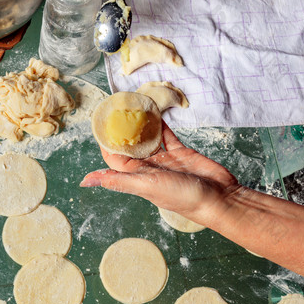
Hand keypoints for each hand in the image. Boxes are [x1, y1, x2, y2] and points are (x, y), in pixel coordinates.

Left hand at [80, 122, 241, 226]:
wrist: (218, 198)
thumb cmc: (182, 196)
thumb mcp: (146, 186)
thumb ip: (118, 181)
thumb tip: (84, 181)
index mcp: (137, 177)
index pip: (114, 158)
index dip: (106, 142)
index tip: (101, 122)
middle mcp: (149, 168)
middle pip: (130, 146)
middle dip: (123, 129)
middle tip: (117, 108)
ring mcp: (165, 159)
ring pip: (149, 138)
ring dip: (142, 125)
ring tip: (134, 106)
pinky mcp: (181, 152)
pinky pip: (167, 135)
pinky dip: (161, 124)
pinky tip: (156, 111)